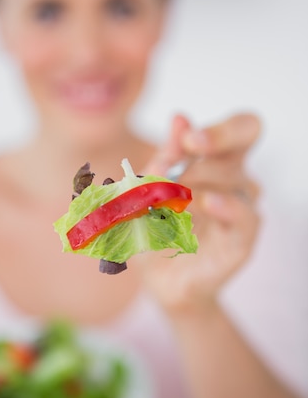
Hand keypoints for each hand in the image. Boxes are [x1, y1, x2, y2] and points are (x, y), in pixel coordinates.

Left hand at [141, 113, 260, 315]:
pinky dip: (227, 207)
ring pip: (236, 180)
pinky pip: (246, 218)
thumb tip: (180, 117)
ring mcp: (242, 209)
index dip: (221, 128)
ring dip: (200, 180)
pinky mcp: (242, 241)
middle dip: (215, 140)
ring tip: (168, 193)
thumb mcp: (151, 188)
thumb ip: (167, 156)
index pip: (241, 129)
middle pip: (243, 143)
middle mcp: (235, 180)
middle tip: (185, 151)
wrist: (160, 279)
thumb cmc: (156, 227)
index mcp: (217, 160)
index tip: (189, 138)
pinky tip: (206, 202)